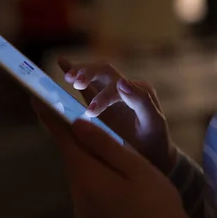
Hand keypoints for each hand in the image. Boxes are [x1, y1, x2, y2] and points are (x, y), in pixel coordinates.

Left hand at [34, 100, 188, 217]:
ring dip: (88, 152)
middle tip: (75, 109)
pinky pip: (89, 183)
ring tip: (103, 137)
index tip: (37, 97)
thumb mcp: (133, 165)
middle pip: (72, 153)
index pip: (63, 139)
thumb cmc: (154, 201)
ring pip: (82, 169)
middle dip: (73, 133)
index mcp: (87, 175)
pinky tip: (112, 167)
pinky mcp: (94, 215)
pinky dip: (95, 169)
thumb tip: (76, 122)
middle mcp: (78, 191)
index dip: (50, 116)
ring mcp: (85, 206)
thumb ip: (104, 143)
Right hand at [59, 58, 175, 173]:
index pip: (117, 85)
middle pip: (104, 71)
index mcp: (138, 92)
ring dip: (79, 72)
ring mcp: (110, 94)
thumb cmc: (154, 142)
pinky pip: (86, 85)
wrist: (153, 156)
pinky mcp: (99, 102)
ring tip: (68, 77)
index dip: (103, 96)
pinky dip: (73, 70)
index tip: (91, 111)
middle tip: (76, 82)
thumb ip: (142, 103)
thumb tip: (123, 82)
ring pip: (94, 75)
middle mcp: (124, 88)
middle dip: (88, 74)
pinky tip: (61, 61)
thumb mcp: (153, 123)